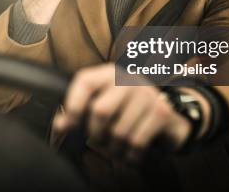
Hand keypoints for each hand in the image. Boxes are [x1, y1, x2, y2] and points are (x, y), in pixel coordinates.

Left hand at [53, 64, 205, 163]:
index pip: (85, 81)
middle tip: (98, 140)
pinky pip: (136, 142)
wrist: (168, 116)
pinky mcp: (161, 112)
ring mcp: (146, 94)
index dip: (72, 104)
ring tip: (116, 148)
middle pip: (100, 111)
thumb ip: (81, 109)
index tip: (67, 125)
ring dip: (114, 149)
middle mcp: (127, 79)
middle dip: (96, 134)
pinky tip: (130, 154)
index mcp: (109, 74)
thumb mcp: (105, 102)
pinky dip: (130, 155)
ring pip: (119, 132)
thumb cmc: (127, 111)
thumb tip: (60, 124)